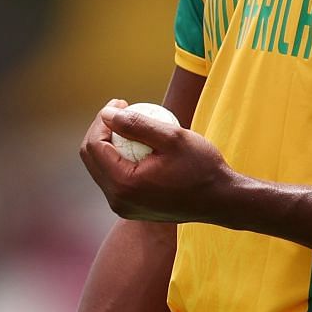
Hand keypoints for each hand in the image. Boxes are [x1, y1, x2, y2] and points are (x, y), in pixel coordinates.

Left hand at [79, 99, 236, 223]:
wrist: (220, 200)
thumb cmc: (202, 168)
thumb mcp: (172, 138)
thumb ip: (136, 124)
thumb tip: (107, 113)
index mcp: (124, 184)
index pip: (94, 146)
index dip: (102, 120)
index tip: (121, 103)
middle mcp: (118, 200)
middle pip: (91, 158)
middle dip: (101, 130)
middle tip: (122, 111)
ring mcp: (123, 207)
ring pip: (101, 169)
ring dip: (109, 144)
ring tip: (130, 124)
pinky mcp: (131, 209)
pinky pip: (115, 179)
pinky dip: (119, 159)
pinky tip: (138, 144)